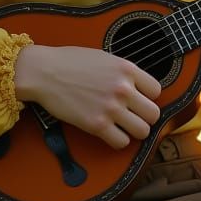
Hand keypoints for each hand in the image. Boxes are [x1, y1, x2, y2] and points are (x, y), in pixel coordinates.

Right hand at [14, 45, 161, 149]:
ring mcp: (111, 108)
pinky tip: (109, 133)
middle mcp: (123, 89)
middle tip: (133, 116)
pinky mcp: (97, 125)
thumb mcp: (104, 57)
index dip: (148, 97)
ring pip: (142, 131)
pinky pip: (121, 142)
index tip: (137, 99)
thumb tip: (138, 87)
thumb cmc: (70, 62)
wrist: (44, 72)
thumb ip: (124, 72)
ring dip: (133, 131)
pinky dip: (117, 140)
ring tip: (122, 126)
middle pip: (154, 114)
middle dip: (145, 117)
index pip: (156, 90)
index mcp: (127, 69)